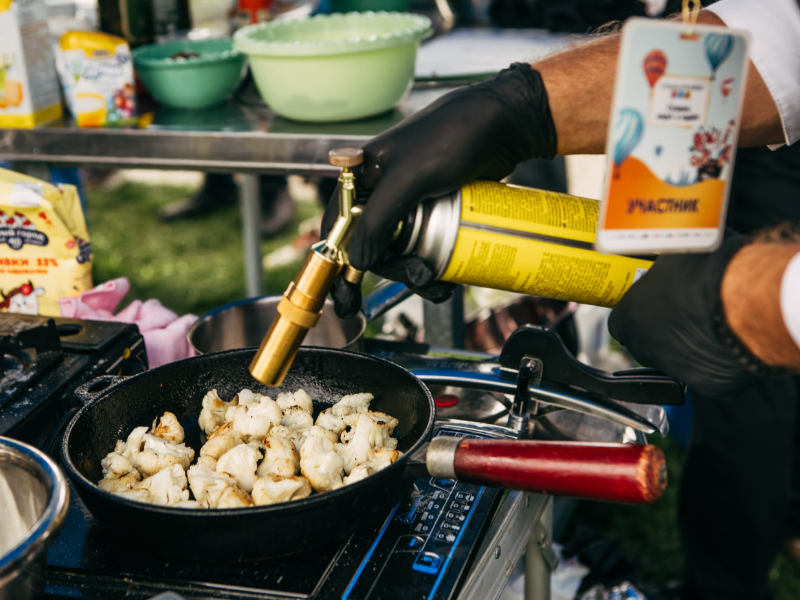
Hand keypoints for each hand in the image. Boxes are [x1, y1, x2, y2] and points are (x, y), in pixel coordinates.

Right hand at [322, 62, 557, 317]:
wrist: (502, 124)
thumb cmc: (450, 138)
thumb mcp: (408, 179)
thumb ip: (377, 220)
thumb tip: (357, 263)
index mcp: (360, 179)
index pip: (336, 228)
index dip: (337, 265)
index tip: (345, 300)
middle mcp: (379, 193)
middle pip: (371, 248)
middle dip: (395, 271)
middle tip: (420, 277)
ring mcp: (407, 204)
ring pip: (400, 253)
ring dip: (416, 275)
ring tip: (439, 283)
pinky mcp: (432, 211)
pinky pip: (424, 248)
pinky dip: (432, 267)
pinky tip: (447, 278)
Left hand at [608, 234, 758, 399]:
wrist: (748, 301)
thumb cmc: (711, 271)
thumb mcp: (678, 251)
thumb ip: (666, 258)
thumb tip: (669, 242)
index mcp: (629, 315)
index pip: (619, 322)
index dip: (635, 313)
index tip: (649, 303)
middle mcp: (646, 347)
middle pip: (645, 343)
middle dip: (660, 330)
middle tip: (682, 312)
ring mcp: (675, 368)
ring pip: (675, 362)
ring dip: (686, 347)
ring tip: (708, 325)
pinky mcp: (708, 385)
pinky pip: (707, 377)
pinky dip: (715, 365)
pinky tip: (727, 344)